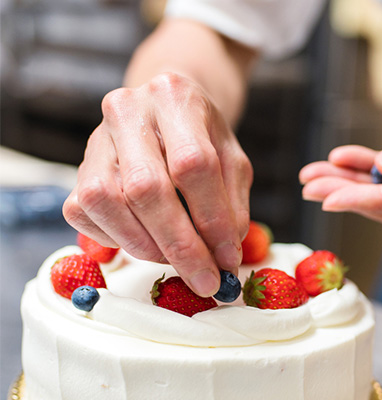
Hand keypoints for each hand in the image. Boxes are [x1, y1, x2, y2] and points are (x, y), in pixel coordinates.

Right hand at [63, 72, 251, 295]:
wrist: (167, 109)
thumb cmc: (204, 137)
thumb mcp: (232, 160)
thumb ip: (232, 204)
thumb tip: (223, 255)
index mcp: (175, 98)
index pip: (192, 164)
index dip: (212, 219)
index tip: (227, 258)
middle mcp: (128, 110)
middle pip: (146, 188)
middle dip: (180, 245)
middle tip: (205, 279)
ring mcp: (96, 138)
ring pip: (108, 203)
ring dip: (147, 246)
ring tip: (178, 260)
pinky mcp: (78, 167)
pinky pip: (85, 213)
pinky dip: (118, 239)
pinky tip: (147, 240)